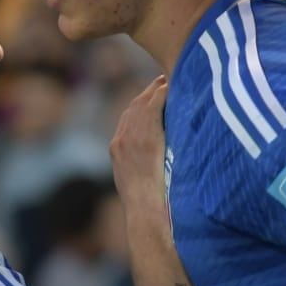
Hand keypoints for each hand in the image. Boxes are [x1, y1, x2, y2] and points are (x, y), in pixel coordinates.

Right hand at [110, 76, 168, 212]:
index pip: (126, 120)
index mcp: (116, 149)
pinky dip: (160, 96)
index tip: (149, 99)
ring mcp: (131, 137)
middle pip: (132, 108)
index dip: (138, 107)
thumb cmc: (144, 201)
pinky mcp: (145, 136)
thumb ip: (137, 168)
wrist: (143, 205)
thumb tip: (146, 166)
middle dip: (145, 94)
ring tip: (165, 81)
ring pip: (141, 105)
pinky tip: (168, 88)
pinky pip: (152, 108)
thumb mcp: (133, 183)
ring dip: (154, 91)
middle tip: (159, 83)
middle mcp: (120, 139)